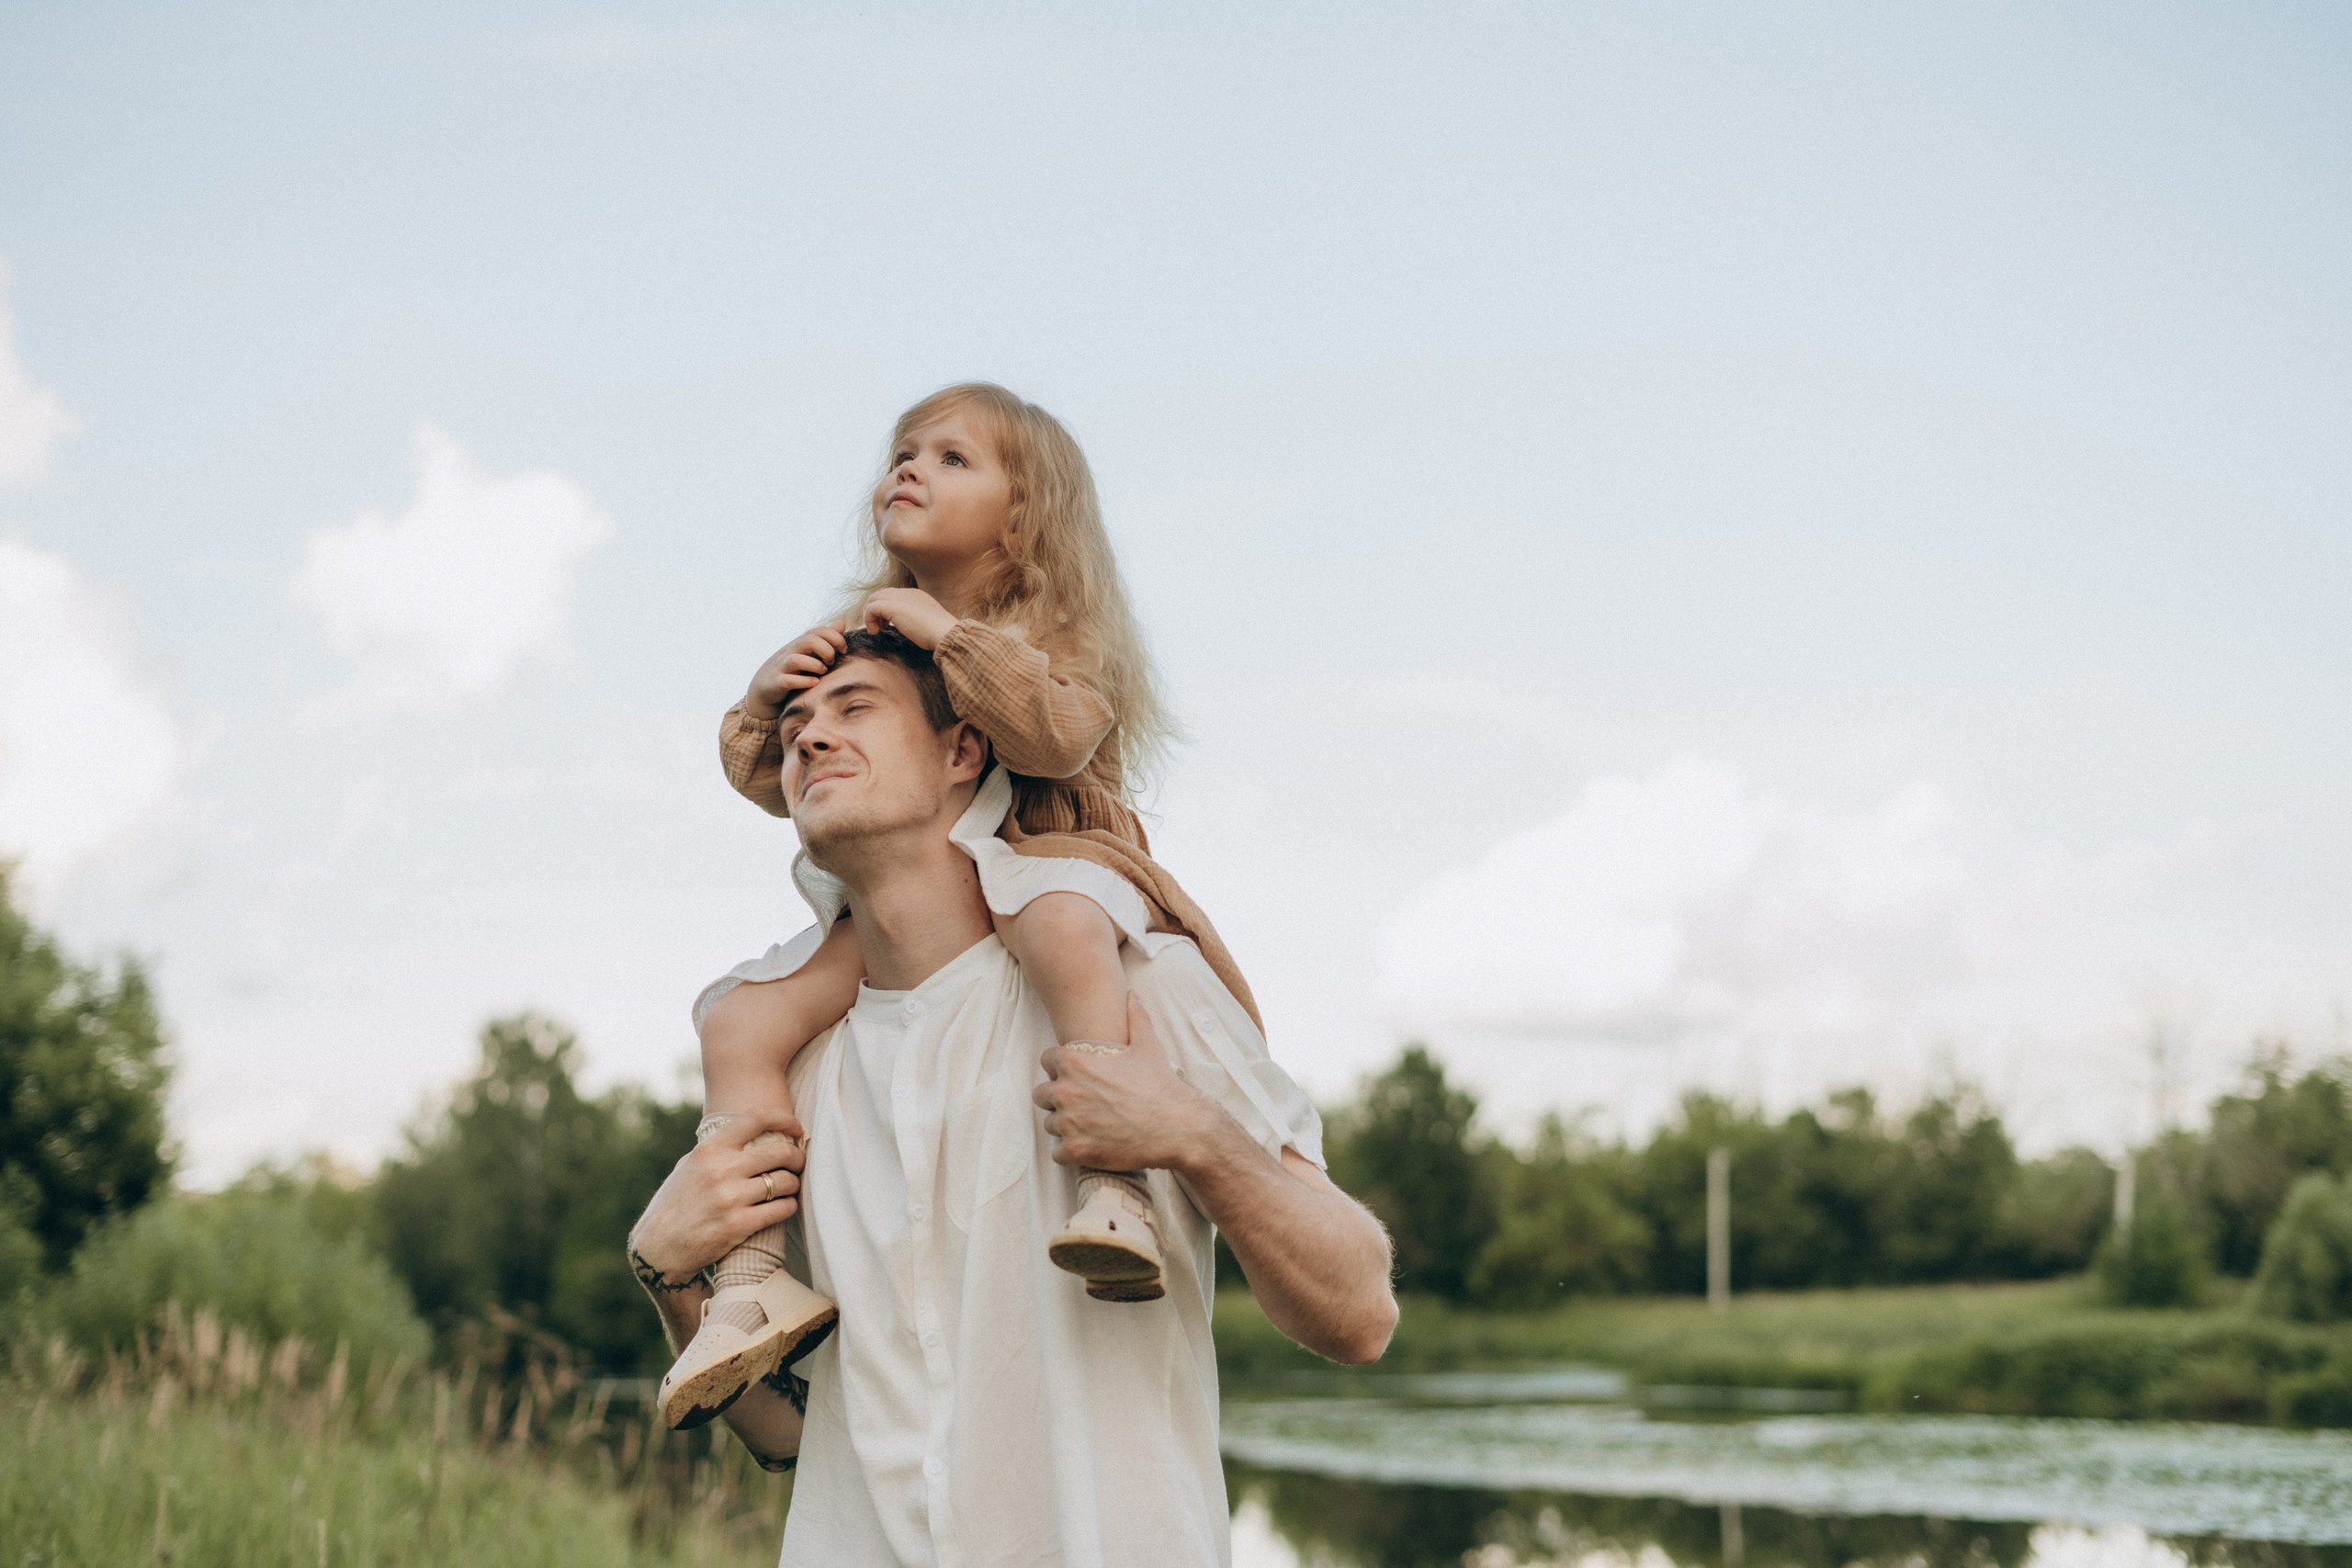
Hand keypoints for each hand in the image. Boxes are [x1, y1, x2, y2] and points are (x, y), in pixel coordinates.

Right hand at [627, 1107, 806, 1282]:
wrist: (657, 1248)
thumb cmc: (675, 1204)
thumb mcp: (689, 1166)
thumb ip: (717, 1150)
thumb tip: (749, 1132)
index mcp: (709, 1149)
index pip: (757, 1117)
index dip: (785, 1119)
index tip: (796, 1129)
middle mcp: (721, 1170)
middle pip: (780, 1151)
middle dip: (797, 1157)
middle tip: (799, 1163)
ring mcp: (730, 1198)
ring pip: (785, 1182)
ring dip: (794, 1184)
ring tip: (790, 1187)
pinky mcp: (738, 1225)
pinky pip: (781, 1209)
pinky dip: (789, 1206)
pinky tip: (785, 1206)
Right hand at [746, 622, 848, 719]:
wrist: (764, 688)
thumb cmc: (793, 669)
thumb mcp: (808, 652)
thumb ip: (825, 639)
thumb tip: (841, 623)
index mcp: (800, 644)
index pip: (819, 631)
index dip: (835, 637)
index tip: (844, 650)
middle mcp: (791, 652)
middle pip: (808, 640)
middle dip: (826, 650)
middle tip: (831, 662)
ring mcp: (782, 667)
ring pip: (795, 660)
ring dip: (814, 665)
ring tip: (823, 671)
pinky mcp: (777, 683)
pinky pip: (788, 680)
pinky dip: (803, 682)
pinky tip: (815, 683)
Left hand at [859, 588, 956, 649]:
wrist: (945, 633)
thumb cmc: (940, 634)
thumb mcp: (927, 624)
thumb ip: (915, 621)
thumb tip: (909, 628)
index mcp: (916, 595)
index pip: (893, 596)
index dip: (886, 610)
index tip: (887, 625)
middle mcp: (907, 592)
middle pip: (881, 594)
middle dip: (876, 610)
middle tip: (879, 627)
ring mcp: (899, 597)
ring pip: (874, 599)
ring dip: (871, 615)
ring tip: (876, 630)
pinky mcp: (892, 606)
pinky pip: (871, 608)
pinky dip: (869, 620)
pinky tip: (876, 632)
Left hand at [1032, 996, 1219, 1170]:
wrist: (1177, 1128)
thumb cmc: (1161, 1086)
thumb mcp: (1148, 1047)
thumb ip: (1136, 1017)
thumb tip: (1133, 995)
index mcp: (1075, 1064)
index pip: (1046, 1061)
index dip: (1060, 1069)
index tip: (1076, 1078)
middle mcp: (1066, 1092)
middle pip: (1041, 1095)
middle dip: (1058, 1099)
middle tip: (1082, 1106)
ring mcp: (1069, 1123)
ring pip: (1051, 1125)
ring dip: (1066, 1126)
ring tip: (1090, 1127)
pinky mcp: (1076, 1151)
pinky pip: (1057, 1153)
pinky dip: (1071, 1152)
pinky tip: (1090, 1146)